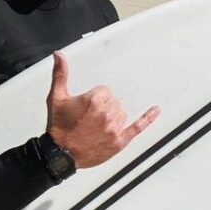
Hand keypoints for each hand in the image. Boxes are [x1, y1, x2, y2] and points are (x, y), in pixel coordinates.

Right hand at [45, 50, 158, 168]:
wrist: (59, 154)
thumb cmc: (58, 128)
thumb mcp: (55, 97)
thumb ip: (60, 74)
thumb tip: (59, 55)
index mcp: (92, 101)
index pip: (104, 91)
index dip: (95, 98)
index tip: (87, 106)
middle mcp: (105, 114)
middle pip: (114, 102)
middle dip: (103, 107)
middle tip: (89, 118)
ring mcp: (113, 128)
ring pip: (121, 113)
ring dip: (112, 117)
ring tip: (96, 126)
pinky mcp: (119, 141)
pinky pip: (137, 127)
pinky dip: (147, 119)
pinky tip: (154, 111)